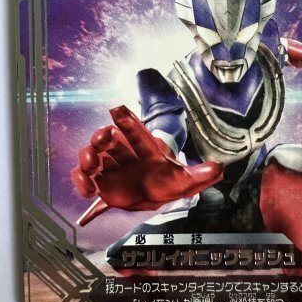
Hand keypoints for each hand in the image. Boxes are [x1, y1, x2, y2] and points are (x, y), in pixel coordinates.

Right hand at [71, 105, 222, 213]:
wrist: (154, 193)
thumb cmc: (169, 180)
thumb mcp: (186, 180)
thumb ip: (201, 175)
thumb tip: (221, 169)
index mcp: (144, 148)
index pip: (135, 131)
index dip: (127, 120)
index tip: (117, 109)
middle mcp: (124, 152)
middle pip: (108, 139)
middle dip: (102, 137)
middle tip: (102, 139)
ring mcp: (110, 166)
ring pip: (92, 155)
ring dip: (88, 158)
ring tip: (91, 168)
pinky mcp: (100, 181)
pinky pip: (84, 178)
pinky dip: (81, 183)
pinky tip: (87, 193)